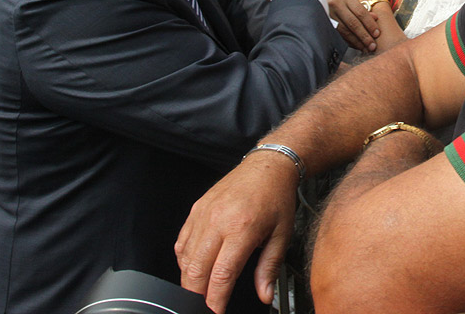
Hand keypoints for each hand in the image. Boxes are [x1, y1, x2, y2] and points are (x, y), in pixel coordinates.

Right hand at [176, 151, 300, 310]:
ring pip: (185, 258)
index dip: (215, 300)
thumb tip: (265, 294)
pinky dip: (185, 260)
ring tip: (201, 290)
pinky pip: (182, 241)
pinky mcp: (197, 209)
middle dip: (197, 295)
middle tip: (205, 306)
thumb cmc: (277, 197)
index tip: (216, 312)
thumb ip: (270, 267)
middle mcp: (218, 221)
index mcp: (242, 228)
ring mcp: (204, 214)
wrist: (268, 165)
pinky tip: (195, 267)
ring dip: (190, 279)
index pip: (221, 275)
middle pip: (196, 270)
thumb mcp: (282, 234)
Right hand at [325, 0, 380, 52]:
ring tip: (364, 48)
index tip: (377, 34)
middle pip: (354, 23)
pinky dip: (346, 41)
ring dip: (356, 41)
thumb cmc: (334, 0)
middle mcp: (336, 4)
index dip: (370, 25)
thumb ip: (361, 9)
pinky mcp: (322, 22)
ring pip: (345, 31)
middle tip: (372, 46)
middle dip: (364, 36)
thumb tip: (376, 18)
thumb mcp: (348, 1)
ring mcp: (328, 13)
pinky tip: (353, 46)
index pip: (361, 12)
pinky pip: (337, 34)